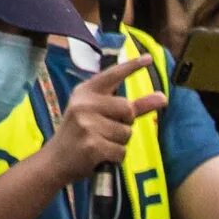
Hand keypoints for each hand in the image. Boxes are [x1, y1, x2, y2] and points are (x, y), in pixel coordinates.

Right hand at [45, 54, 167, 185]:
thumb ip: (131, 106)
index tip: (148, 58)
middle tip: (106, 130)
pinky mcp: (92, 145)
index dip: (132, 66)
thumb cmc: (80, 134)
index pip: (112, 75)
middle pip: (128, 109)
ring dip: (120, 143)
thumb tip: (163, 97)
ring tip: (100, 143)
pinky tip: (100, 156)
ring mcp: (87, 124)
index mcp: (85, 92)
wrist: (56, 160)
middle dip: (125, 123)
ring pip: (127, 133)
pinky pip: (121, 151)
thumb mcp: (98, 113)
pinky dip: (116, 157)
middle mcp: (84, 104)